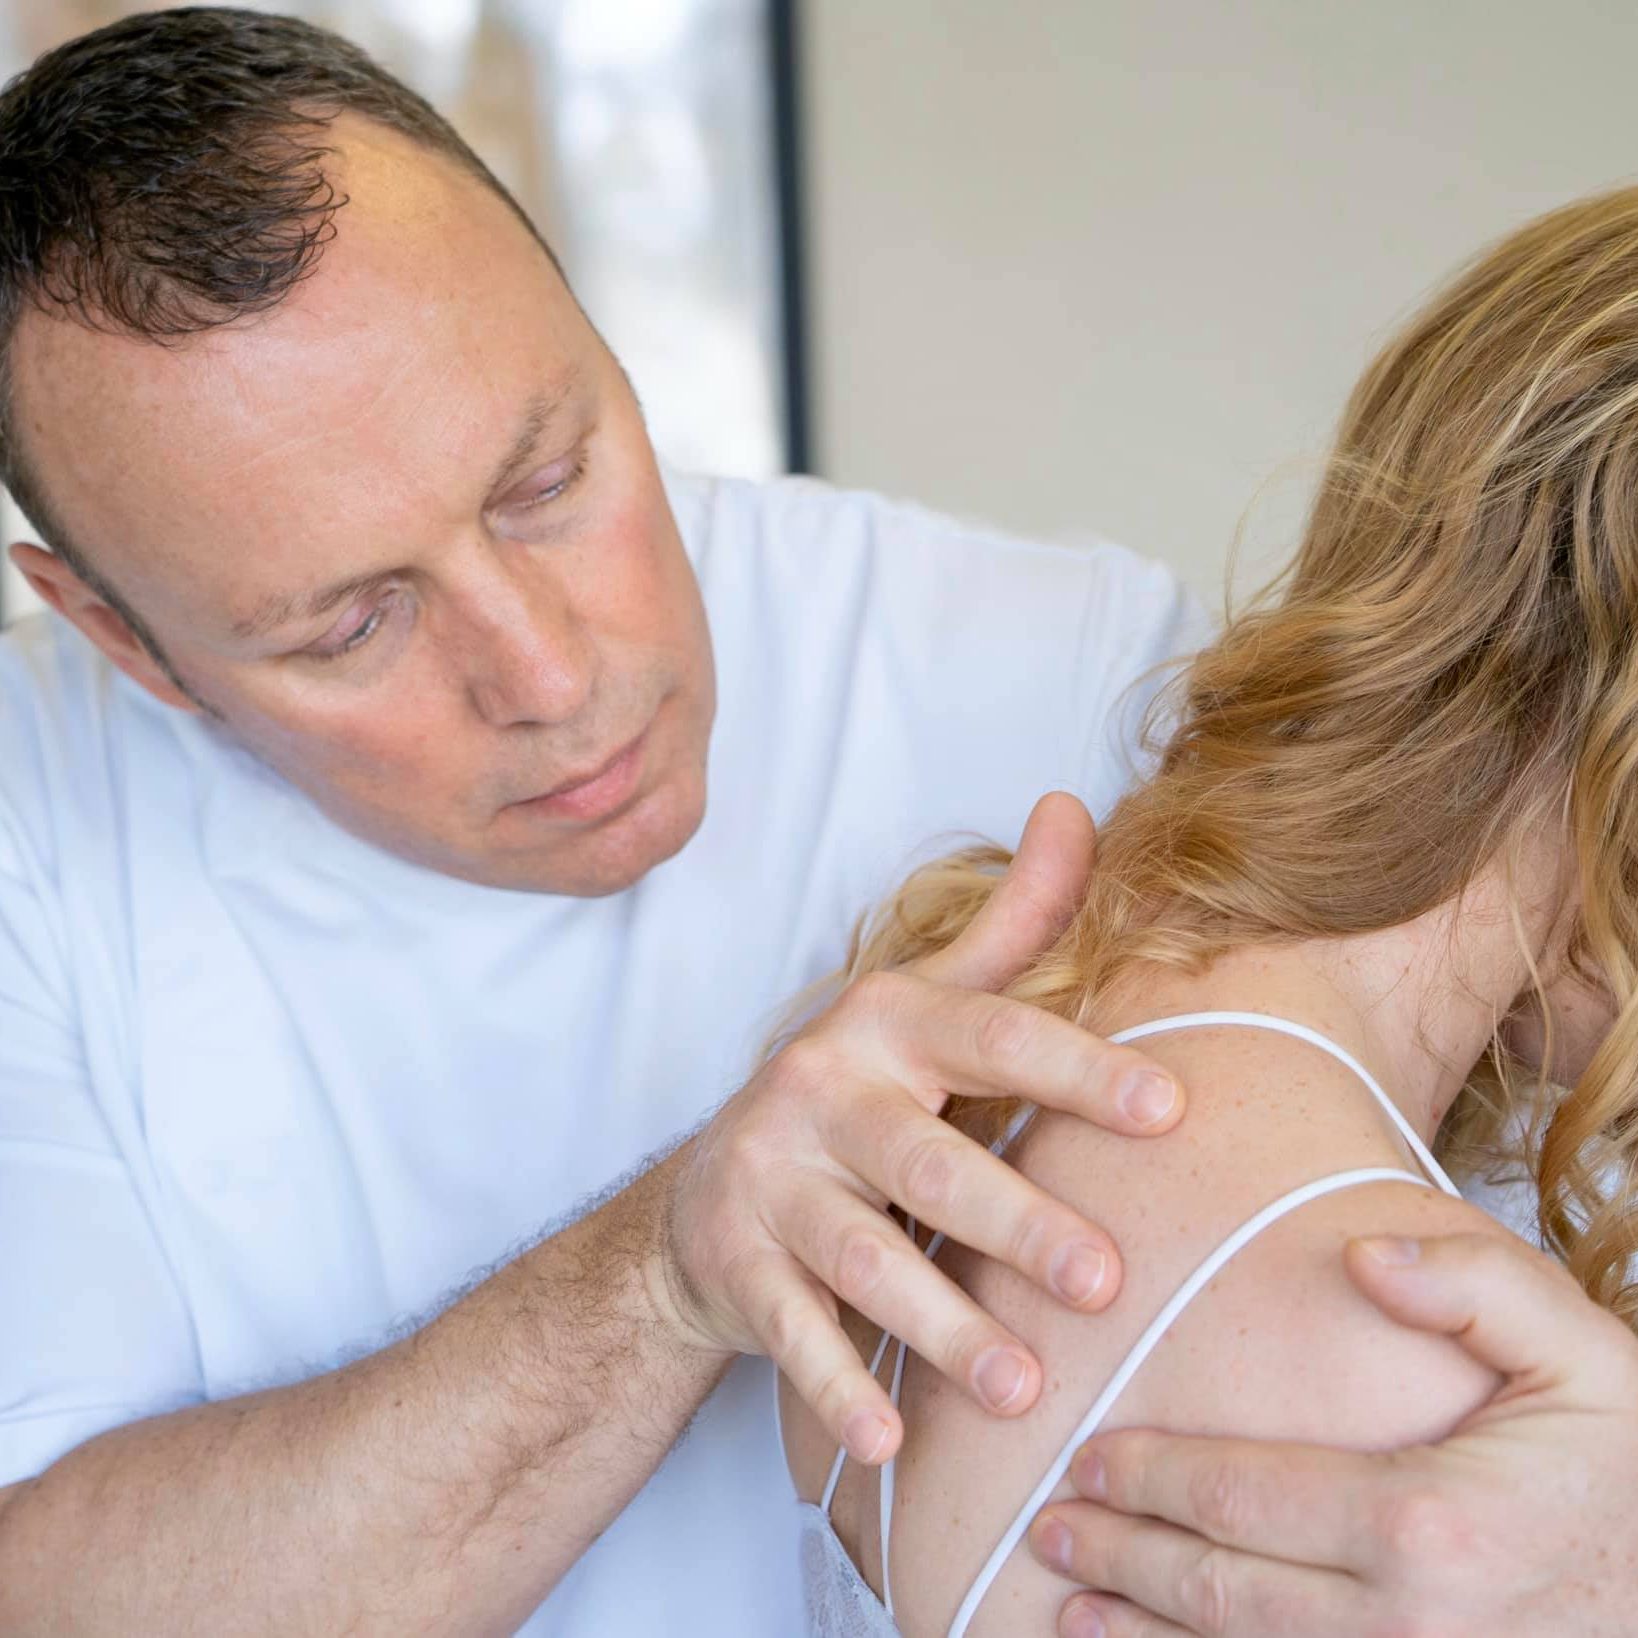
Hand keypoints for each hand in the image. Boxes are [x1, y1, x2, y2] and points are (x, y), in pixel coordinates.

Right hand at [654, 792, 1185, 1465]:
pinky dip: (838, 1385)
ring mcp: (769, 1179)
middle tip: (1107, 1282)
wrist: (703, 1197)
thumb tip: (1071, 803)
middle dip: (1016, 1222)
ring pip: (861, 1255)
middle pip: (926, 1160)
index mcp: (883, 1022)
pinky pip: (790, 1330)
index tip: (1173, 1110)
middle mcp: (820, 1088)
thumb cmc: (854, 1094)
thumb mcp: (922, 1001)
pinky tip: (891, 1444)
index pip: (990, 1036)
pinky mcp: (736, 1263)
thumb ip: (1010, 920)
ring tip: (1024, 1388)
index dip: (1077, 1070)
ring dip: (941, 1323)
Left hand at [1028, 1230, 1637, 1635]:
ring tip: (1068, 1610)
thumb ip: (1473, 1286)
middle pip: (1219, 1590)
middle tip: (1048, 1527)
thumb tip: (1360, 1257)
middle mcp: (1407, 1624)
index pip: (1236, 1496)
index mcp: (1425, 1521)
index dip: (1147, 1477)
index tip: (1085, 1455)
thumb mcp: (1582, 1353)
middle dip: (1120, 1555)